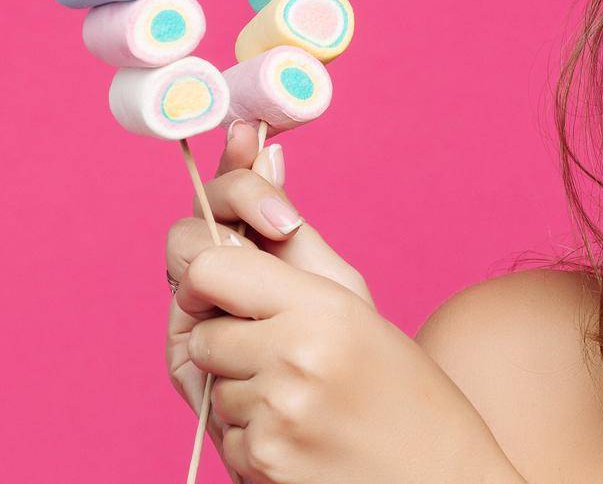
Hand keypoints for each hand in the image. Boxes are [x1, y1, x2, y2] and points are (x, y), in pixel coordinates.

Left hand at [166, 125, 522, 482]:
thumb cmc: (400, 388)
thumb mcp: (354, 303)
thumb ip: (293, 234)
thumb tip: (259, 150)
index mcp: (322, 309)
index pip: (210, 265)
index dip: (209, 275)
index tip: (227, 289)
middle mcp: (296, 360)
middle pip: (202, 330)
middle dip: (229, 342)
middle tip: (281, 357)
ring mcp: (277, 419)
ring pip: (211, 384)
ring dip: (241, 392)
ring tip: (304, 402)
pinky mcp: (264, 466)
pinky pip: (222, 433)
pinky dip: (249, 436)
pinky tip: (301, 439)